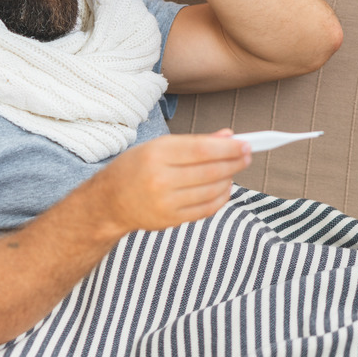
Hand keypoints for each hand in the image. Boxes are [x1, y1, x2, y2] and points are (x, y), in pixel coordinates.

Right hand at [83, 129, 250, 233]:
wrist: (109, 202)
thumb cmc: (135, 168)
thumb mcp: (157, 147)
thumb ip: (194, 142)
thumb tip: (229, 136)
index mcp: (155, 155)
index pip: (202, 150)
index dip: (228, 147)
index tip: (246, 143)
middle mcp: (160, 180)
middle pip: (210, 171)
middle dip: (235, 162)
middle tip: (248, 154)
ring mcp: (166, 203)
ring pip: (212, 190)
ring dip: (230, 179)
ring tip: (235, 169)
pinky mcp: (171, 220)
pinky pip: (206, 209)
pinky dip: (221, 197)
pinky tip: (225, 187)